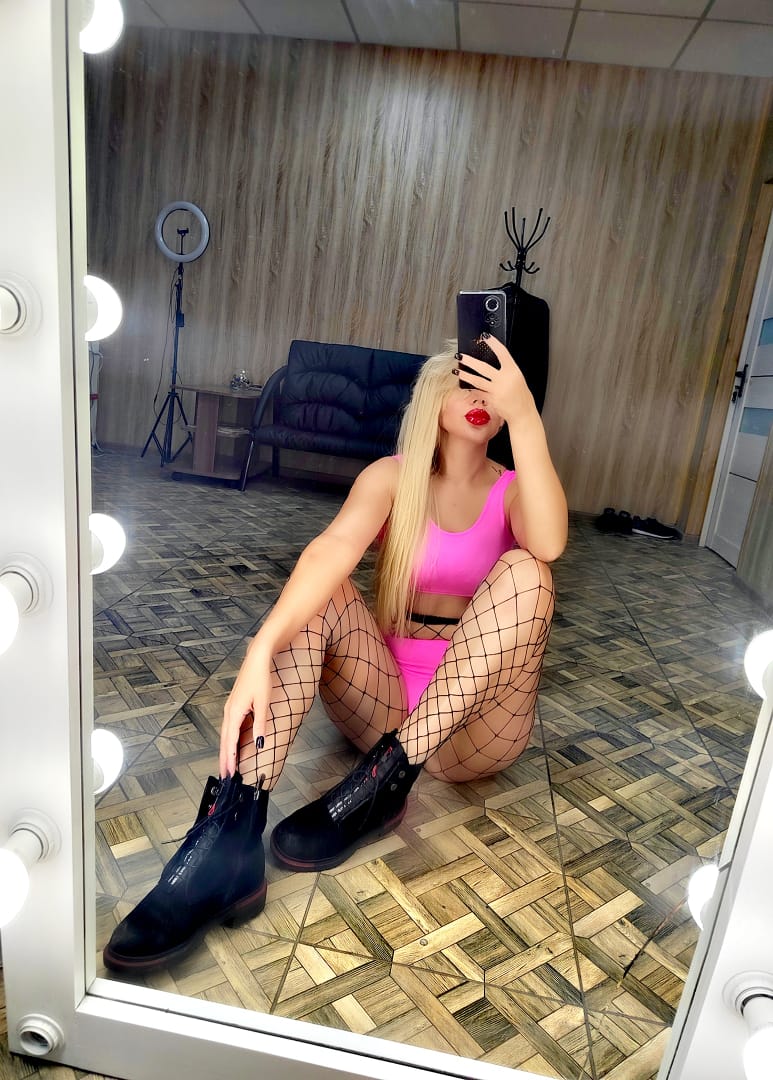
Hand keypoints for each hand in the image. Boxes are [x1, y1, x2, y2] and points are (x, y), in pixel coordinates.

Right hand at [219, 646, 271, 777]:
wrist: (257, 658)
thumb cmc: (260, 677)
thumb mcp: (263, 702)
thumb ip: (260, 724)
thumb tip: (260, 743)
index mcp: (234, 712)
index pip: (230, 741)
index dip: (230, 758)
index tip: (229, 773)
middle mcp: (228, 711)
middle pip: (224, 740)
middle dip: (224, 759)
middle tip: (225, 775)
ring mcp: (230, 708)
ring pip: (225, 734)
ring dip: (226, 750)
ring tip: (227, 765)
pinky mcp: (234, 705)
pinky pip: (229, 727)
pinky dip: (229, 740)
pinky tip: (233, 745)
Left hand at [457, 334, 535, 424]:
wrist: (522, 412)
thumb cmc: (521, 396)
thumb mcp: (518, 378)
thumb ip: (506, 371)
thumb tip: (494, 363)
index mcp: (513, 371)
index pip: (502, 353)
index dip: (493, 343)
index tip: (485, 337)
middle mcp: (504, 379)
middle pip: (483, 367)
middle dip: (469, 361)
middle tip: (460, 356)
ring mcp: (496, 390)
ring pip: (477, 380)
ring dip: (465, 375)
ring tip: (457, 370)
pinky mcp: (491, 399)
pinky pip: (478, 392)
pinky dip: (472, 389)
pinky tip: (465, 386)